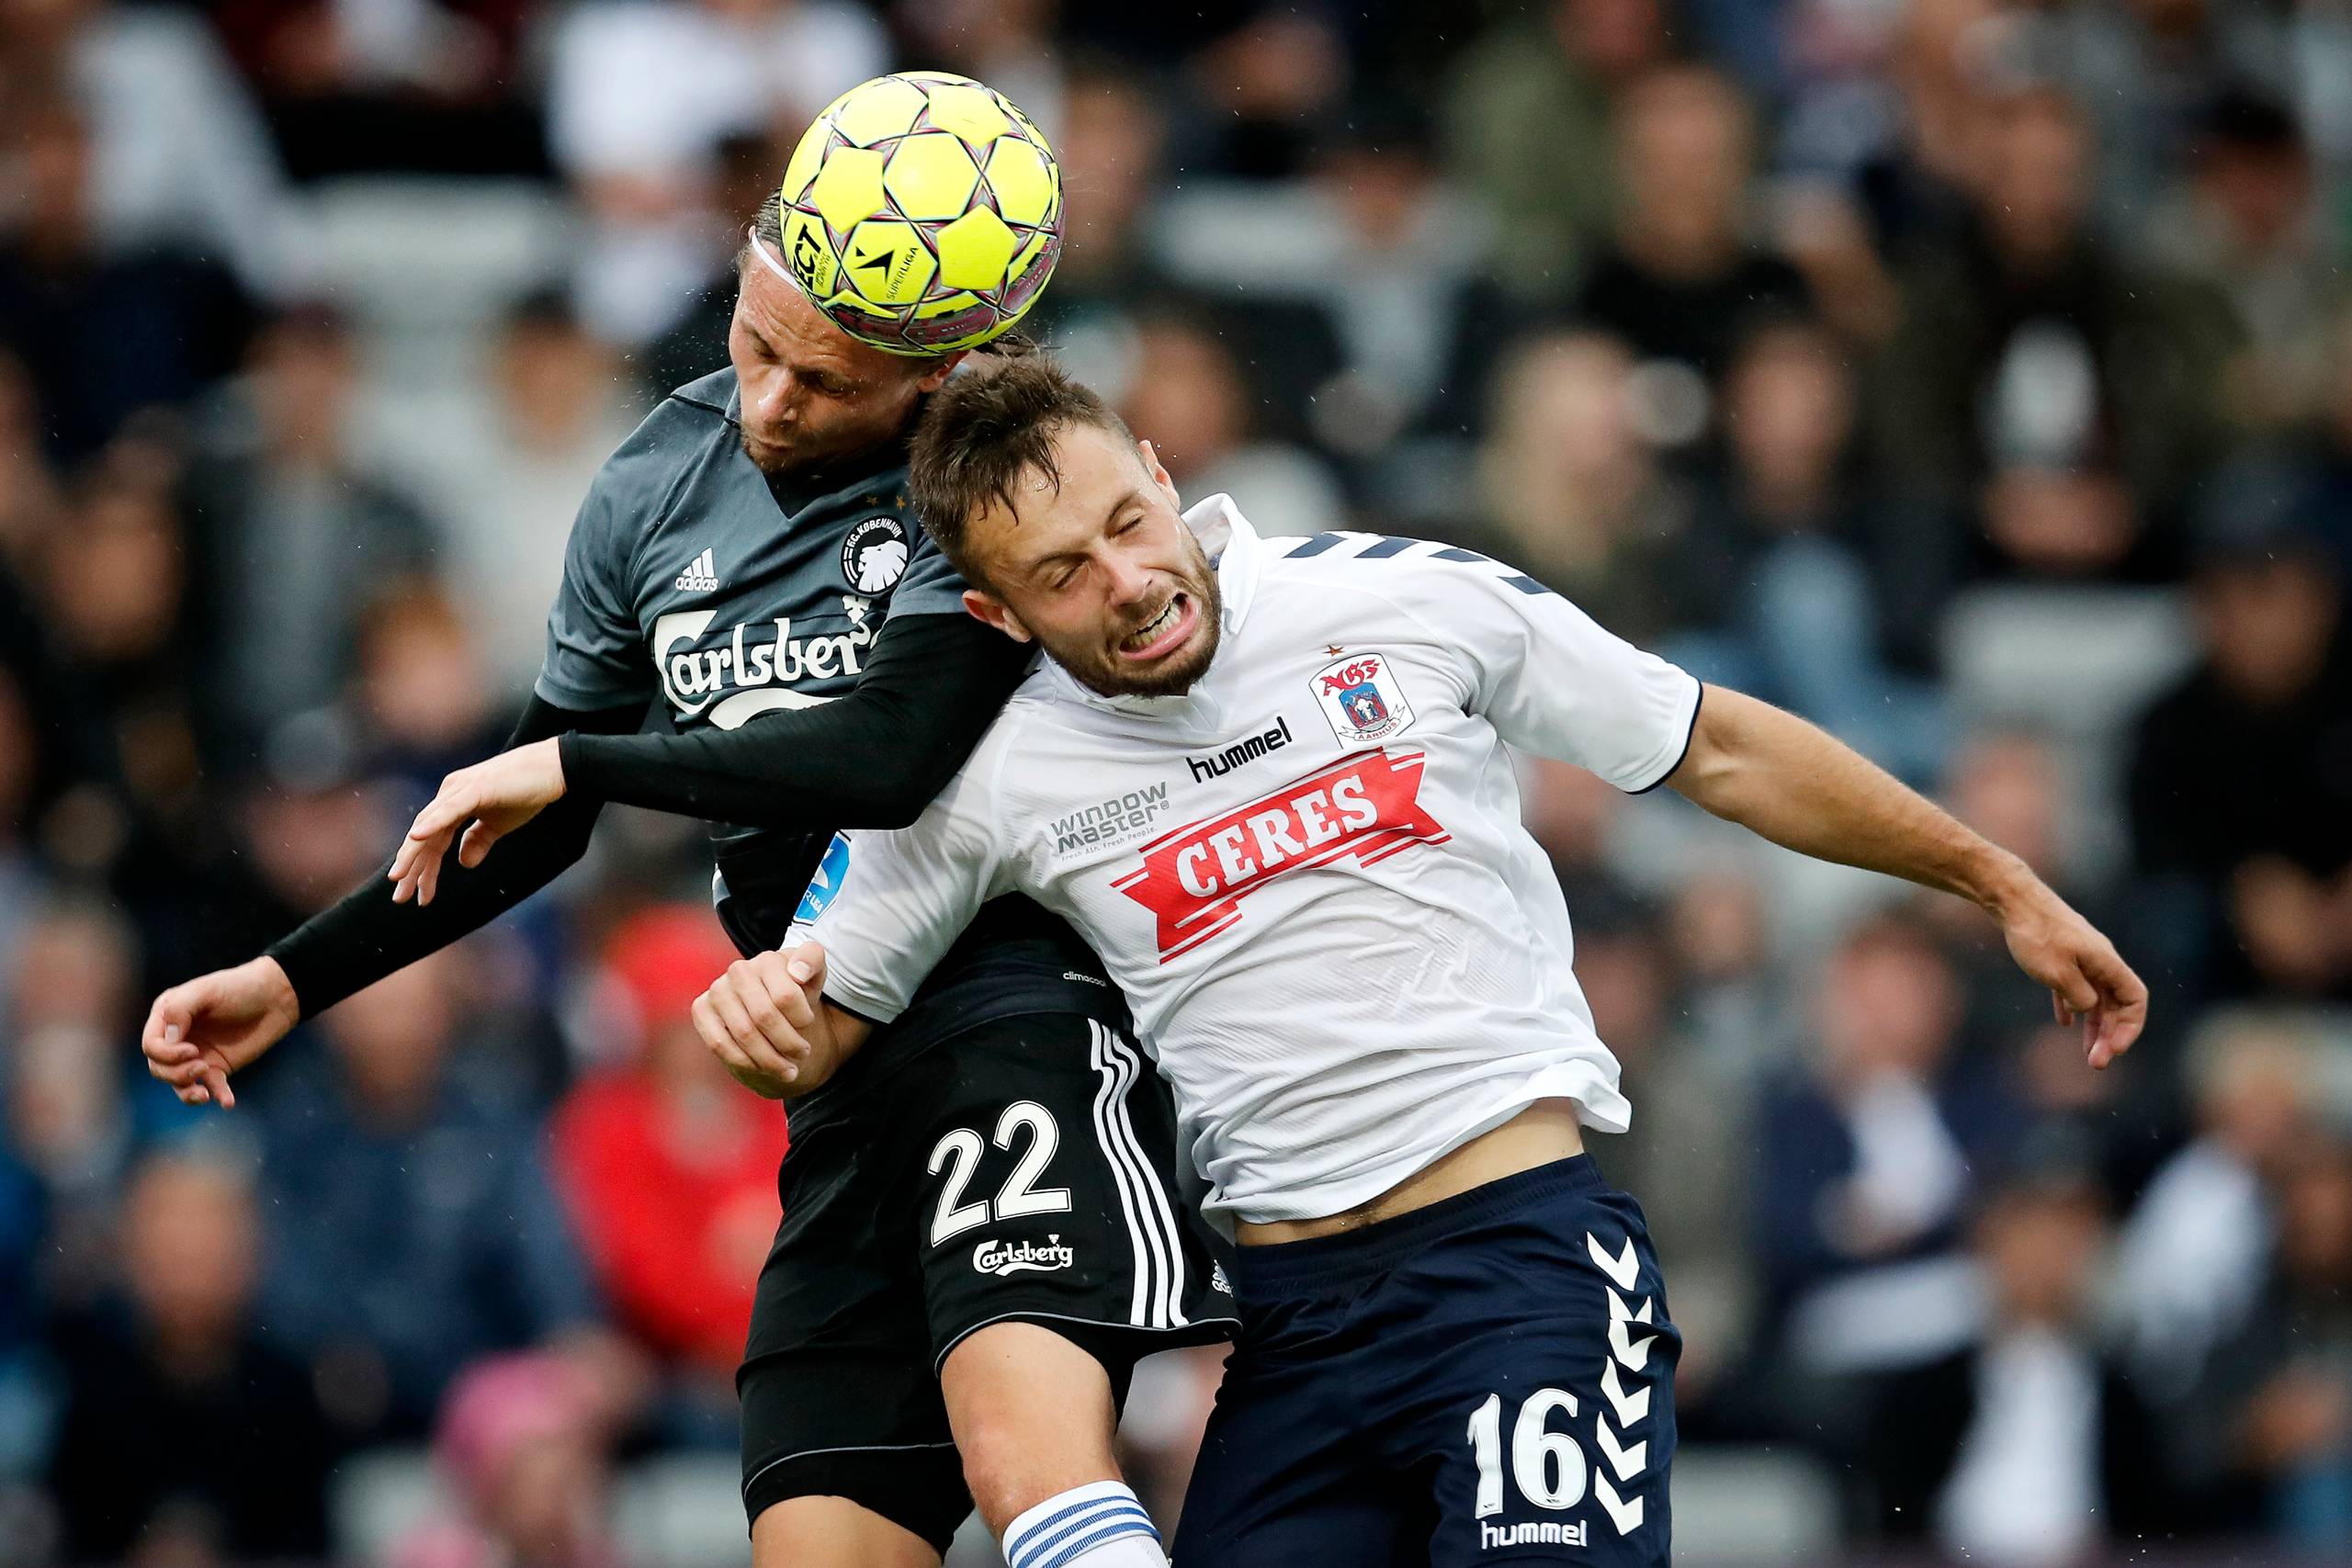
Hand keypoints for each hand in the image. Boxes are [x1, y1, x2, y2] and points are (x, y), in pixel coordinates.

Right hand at [141, 956, 301, 1108]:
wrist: (275, 996)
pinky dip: (218, 1096)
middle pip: (159, 1068)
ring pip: (178, 1083)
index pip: (151, 1045)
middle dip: (176, 1073)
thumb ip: (180, 1009)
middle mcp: (177, 1039)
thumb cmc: (238, 987)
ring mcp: (196, 1055)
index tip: (192, 1050)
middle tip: (202, 1066)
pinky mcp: (218, 1068)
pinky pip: (211, 1088)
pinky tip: (228, 1102)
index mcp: (167, 1017)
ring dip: (187, 1092)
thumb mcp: (206, 990)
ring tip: (205, 1094)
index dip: (165, 1054)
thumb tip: (168, 1041)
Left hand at [390, 739, 566, 904]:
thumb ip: (479, 841)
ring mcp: (460, 789)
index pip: (431, 840)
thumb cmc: (527, 792)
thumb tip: (463, 864)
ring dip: (412, 853)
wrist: (554, 768)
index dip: (422, 868)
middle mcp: (450, 793)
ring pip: (428, 824)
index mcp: (454, 802)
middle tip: (400, 897)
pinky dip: (431, 824)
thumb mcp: (499, 824)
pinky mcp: (475, 788)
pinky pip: (449, 810)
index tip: (415, 894)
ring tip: (399, 878)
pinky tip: (416, 838)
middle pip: (423, 835)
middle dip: (411, 868)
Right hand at [692, 944, 840, 1098]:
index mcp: (768, 960)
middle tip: (803, 1054)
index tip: (809, 1024)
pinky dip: (744, 1062)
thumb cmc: (795, 989)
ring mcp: (717, 990)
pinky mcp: (701, 1009)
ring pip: (744, 1034)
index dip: (802, 1018)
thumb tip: (798, 973)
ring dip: (770, 1060)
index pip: (785, 997)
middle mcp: (739, 971)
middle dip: (788, 1043)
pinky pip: (719, 1044)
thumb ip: (813, 960)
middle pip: (764, 1017)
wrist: (768, 1001)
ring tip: (789, 1071)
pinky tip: (762, 1069)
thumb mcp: (814, 973)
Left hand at [1994, 882, 2147, 1070]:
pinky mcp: (2061, 954)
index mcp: (2107, 962)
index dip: (2130, 1027)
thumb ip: (2080, 996)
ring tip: (2086, 1052)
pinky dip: (2072, 1006)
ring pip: (2097, 997)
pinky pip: (2074, 986)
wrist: (2012, 899)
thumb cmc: (2035, 934)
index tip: (2113, 1049)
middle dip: (2110, 1035)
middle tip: (2096, 1063)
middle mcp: (2100, 960)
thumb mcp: (2058, 973)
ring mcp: (2081, 957)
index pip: (2135, 999)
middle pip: (2117, 1003)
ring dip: (2094, 1025)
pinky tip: (2064, 1023)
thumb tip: (2089, 1009)